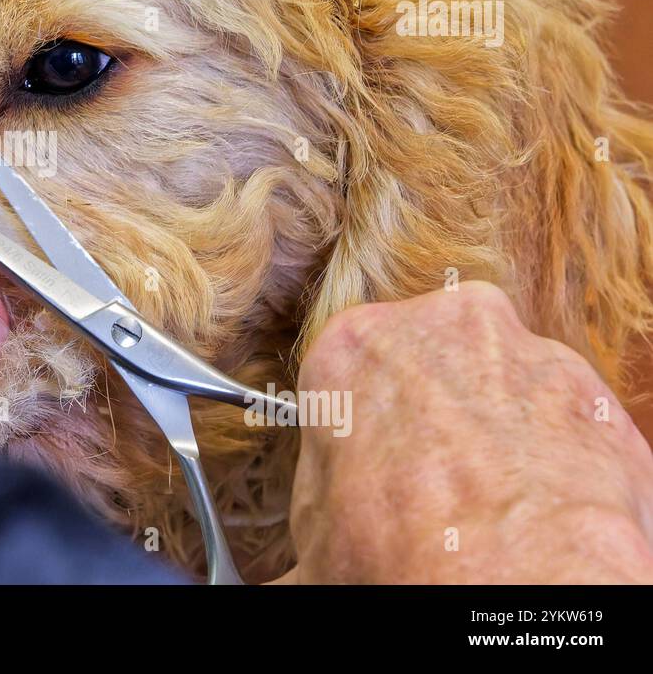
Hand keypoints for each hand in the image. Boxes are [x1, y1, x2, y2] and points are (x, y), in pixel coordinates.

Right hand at [281, 282, 652, 582]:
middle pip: (433, 356)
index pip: (355, 366)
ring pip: (501, 378)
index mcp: (353, 345)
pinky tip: (535, 498)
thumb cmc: (400, 546)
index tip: (374, 455)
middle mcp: (437, 325)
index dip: (366, 418)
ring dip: (496, 425)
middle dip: (435, 407)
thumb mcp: (315, 524)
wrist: (509, 574)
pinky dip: (551, 449)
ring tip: (490, 495)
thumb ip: (325, 481)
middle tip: (433, 476)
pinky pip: (560, 412)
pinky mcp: (586, 386)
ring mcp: (518, 349)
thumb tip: (328, 514)